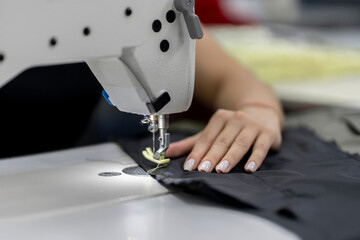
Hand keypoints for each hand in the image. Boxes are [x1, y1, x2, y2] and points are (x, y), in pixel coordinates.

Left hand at [166, 105, 282, 172]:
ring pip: (240, 143)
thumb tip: (168, 153)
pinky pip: (260, 147)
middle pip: (222, 141)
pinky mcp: (267, 134)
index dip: (197, 152)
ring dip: (230, 157)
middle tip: (203, 170)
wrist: (262, 114)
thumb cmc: (233, 128)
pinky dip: (255, 158)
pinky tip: (250, 168)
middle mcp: (236, 119)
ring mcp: (252, 126)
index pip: (207, 137)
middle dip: (212, 156)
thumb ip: (192, 144)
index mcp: (220, 118)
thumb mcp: (212, 133)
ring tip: (221, 170)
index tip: (189, 166)